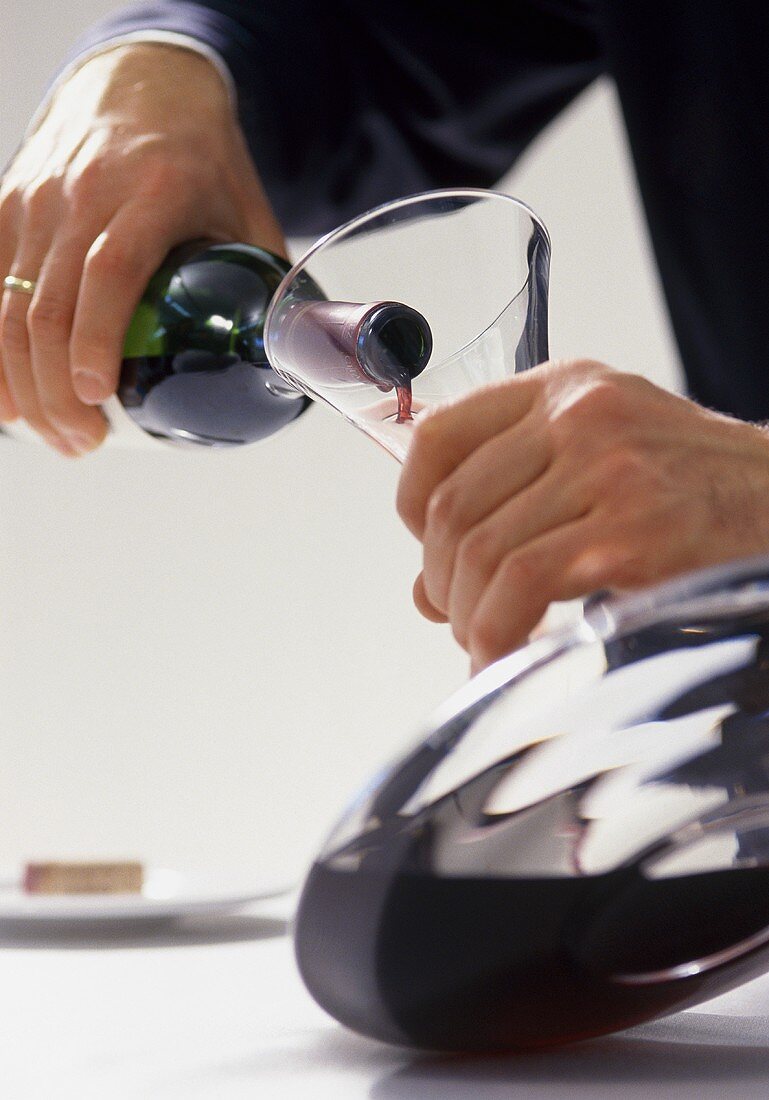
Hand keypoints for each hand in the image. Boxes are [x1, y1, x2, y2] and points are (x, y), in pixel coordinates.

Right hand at [0, 43, 285, 455]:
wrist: (141, 81)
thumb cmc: (202, 156)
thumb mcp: (246, 208)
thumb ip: (264, 281)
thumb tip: (287, 362)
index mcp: (156, 190)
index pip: (112, 270)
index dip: (99, 338)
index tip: (99, 397)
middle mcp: (84, 190)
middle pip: (50, 303)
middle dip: (58, 388)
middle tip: (86, 443)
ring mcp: (36, 196)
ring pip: (7, 302)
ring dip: (23, 381)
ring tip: (54, 435)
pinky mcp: (7, 204)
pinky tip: (6, 399)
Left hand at [397, 359, 768, 671]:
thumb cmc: (703, 496)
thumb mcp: (605, 467)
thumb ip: (516, 509)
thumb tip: (426, 588)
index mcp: (567, 388)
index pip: (438, 434)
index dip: (412, 504)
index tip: (428, 549)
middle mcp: (580, 415)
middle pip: (452, 506)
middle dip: (442, 580)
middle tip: (462, 618)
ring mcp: (606, 468)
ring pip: (479, 551)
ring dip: (467, 617)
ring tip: (486, 644)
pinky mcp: (632, 530)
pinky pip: (522, 588)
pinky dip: (495, 636)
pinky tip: (505, 659)